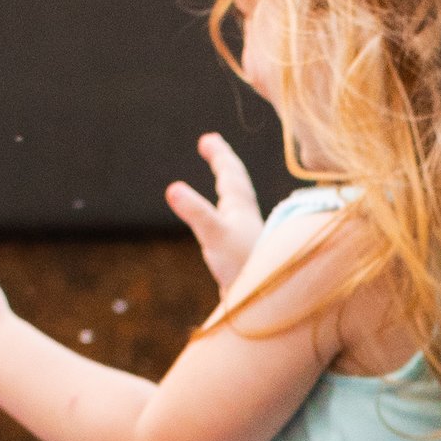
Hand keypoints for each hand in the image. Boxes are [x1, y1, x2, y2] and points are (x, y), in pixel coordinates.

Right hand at [165, 134, 263, 292]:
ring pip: (239, 200)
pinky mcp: (246, 251)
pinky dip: (230, 210)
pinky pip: (237, 220)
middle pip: (236, 181)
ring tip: (223, 178)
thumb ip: (195, 212)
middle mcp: (247, 215)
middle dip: (223, 161)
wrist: (267, 301)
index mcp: (241, 206)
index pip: (231, 172)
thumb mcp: (215, 236)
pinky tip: (228, 222)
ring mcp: (248, 233)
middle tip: (210, 144)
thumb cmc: (244, 266)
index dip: (219, 154)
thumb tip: (173, 188)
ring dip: (229, 184)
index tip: (208, 139)